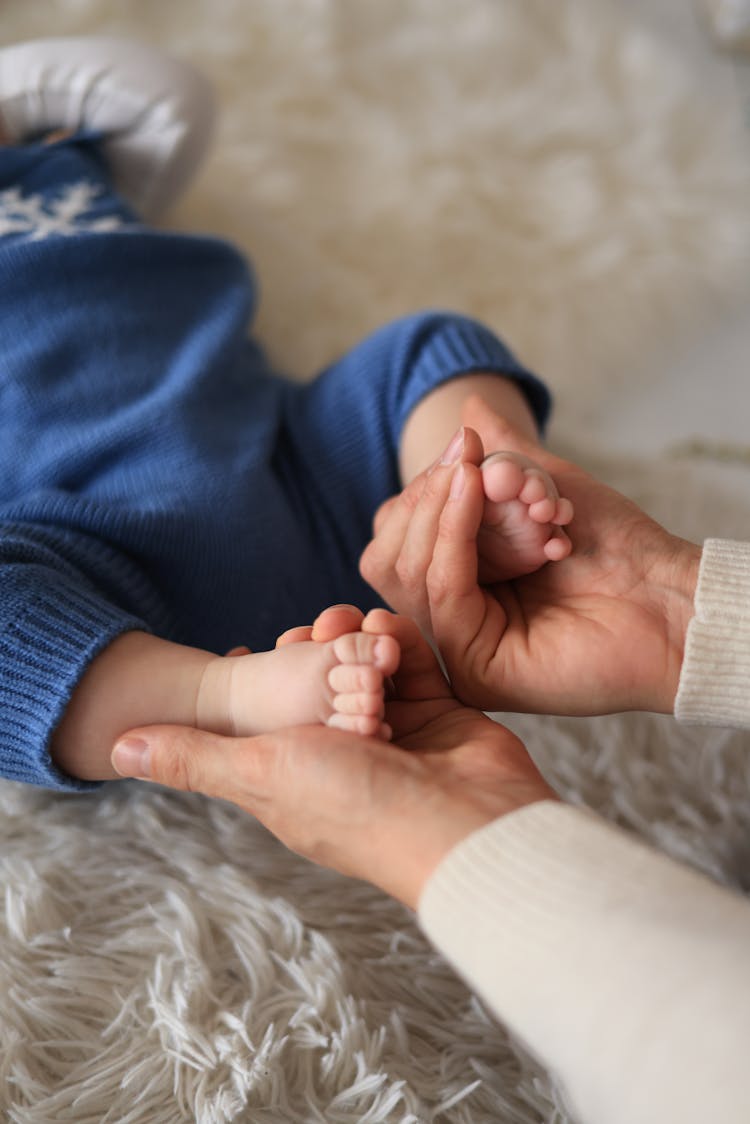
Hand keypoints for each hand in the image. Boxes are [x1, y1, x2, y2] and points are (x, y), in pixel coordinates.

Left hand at [111, 610, 553, 908]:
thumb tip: (116, 748)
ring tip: (352, 625)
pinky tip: (391, 631)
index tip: (248, 647)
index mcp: (294, 777)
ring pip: (365, 668)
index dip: (252, 682)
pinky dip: (401, 642)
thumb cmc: (360, 807)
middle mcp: (344, 755)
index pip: (262, 719)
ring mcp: (396, 735)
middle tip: (311, 631)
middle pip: (316, 686)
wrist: (469, 826)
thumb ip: (196, 758)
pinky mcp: (438, 717)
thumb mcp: (262, 776)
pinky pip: (412, 665)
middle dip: (310, 650)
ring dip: (356, 639)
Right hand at [360, 396, 701, 714]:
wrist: (670, 596)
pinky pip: (439, 592)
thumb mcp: (544, 487)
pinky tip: (470, 494)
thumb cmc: (617, 548)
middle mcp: (454, 618)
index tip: (461, 444)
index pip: (399, 538)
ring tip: (470, 472)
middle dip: (422, 498)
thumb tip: (467, 407)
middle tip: (463, 460)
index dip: (420, 490)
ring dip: (436, 509)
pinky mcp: (475, 669)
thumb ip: (501, 453)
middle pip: (390, 557)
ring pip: (405, 573)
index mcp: (461, 583)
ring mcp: (460, 647)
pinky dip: (450, 535)